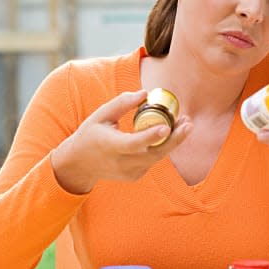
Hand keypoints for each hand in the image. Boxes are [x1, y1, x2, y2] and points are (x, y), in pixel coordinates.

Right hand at [51, 90, 191, 193]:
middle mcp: (121, 162)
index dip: (150, 136)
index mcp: (109, 146)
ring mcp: (130, 172)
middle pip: (153, 154)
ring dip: (173, 142)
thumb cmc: (91, 135)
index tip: (166, 126)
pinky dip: (162, 148)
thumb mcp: (100, 115)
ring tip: (185, 124)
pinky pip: (153, 160)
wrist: (80, 165)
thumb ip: (122, 103)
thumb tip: (146, 93)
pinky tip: (168, 133)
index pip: (133, 144)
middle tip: (188, 123)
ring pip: (157, 158)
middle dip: (174, 140)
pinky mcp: (136, 176)